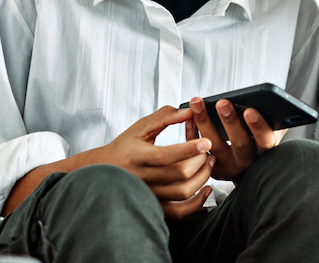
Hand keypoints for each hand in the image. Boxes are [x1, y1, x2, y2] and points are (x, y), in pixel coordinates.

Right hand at [100, 106, 214, 217]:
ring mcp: (149, 194)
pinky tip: (206, 189)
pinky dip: (197, 202)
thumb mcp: (141, 127)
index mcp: (138, 156)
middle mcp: (143, 178)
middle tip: (208, 149)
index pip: (165, 156)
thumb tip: (190, 112)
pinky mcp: (154, 206)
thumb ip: (166, 116)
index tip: (206, 142)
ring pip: (182, 193)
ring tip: (209, 163)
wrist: (104, 170)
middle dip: (200, 161)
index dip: (188, 149)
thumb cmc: (125, 146)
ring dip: (203, 177)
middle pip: (179, 174)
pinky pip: (179, 211)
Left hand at [186, 98, 286, 180]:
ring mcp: (228, 167)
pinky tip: (188, 116)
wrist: (245, 166)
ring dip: (205, 123)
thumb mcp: (267, 130)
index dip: (257, 126)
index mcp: (265, 150)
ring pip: (215, 146)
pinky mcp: (210, 170)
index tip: (249, 111)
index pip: (265, 140)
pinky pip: (199, 151)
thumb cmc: (256, 138)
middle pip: (240, 143)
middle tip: (222, 102)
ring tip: (197, 103)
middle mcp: (247, 161)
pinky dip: (192, 133)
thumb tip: (260, 100)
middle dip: (230, 122)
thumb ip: (268, 119)